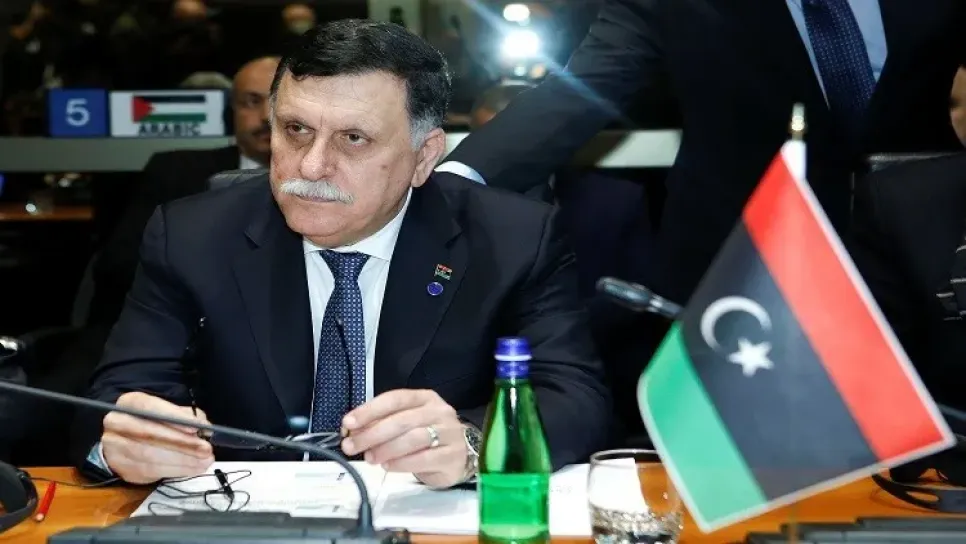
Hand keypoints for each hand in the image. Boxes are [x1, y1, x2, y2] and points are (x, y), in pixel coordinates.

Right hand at [101, 392, 213, 483]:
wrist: (128, 439)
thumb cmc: (155, 422)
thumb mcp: (171, 412)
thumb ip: (187, 416)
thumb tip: (203, 428)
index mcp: (130, 402)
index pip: (151, 407)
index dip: (174, 418)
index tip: (196, 428)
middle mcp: (117, 423)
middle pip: (148, 433)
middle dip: (181, 443)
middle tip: (205, 449)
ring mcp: (115, 447)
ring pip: (148, 455)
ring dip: (181, 460)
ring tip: (203, 461)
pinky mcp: (122, 467)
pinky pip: (149, 472)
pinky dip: (174, 470)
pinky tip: (191, 468)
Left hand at [341, 389, 466, 488]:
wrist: (460, 456)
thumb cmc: (428, 437)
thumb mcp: (406, 424)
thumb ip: (381, 424)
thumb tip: (353, 431)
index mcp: (425, 398)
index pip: (395, 398)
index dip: (370, 410)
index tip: (349, 423)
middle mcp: (439, 412)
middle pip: (401, 420)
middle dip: (372, 433)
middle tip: (352, 446)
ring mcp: (449, 433)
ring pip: (413, 438)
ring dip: (386, 449)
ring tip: (370, 458)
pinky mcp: (452, 456)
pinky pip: (424, 458)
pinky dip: (401, 463)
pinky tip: (388, 466)